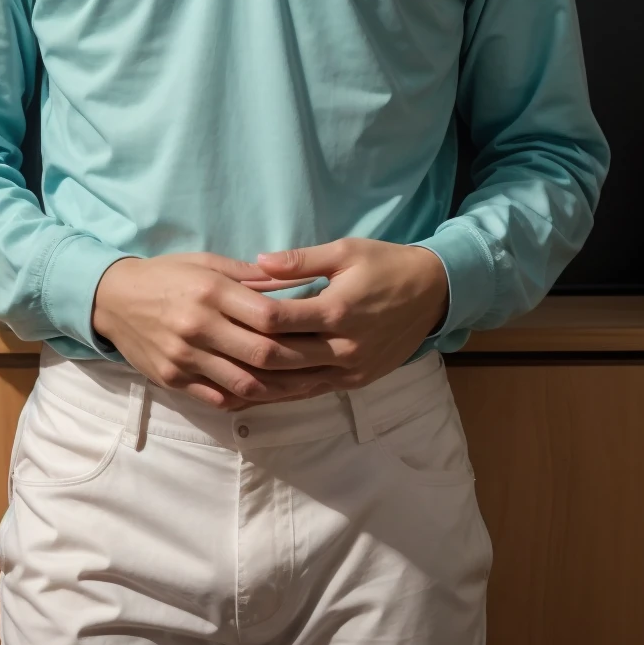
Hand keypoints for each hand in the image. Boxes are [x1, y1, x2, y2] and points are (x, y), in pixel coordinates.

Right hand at [90, 252, 333, 410]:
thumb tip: (295, 283)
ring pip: (244, 384)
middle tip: (326, 365)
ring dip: (280, 390)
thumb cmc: (167, 275)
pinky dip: (248, 401)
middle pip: (261, 354)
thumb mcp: (207, 263)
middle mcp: (198, 326)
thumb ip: (251, 276)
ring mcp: (184, 357)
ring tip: (307, 387)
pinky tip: (270, 396)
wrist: (113, 299)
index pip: (267, 315)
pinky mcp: (174, 380)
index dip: (300, 327)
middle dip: (298, 363)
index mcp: (210, 291)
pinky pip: (219, 399)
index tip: (324, 330)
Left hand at [233, 238, 449, 397]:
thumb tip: (258, 262)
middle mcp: (344, 348)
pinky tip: (255, 391)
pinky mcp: (355, 382)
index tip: (220, 310)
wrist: (433, 293)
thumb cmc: (386, 265)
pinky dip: (281, 392)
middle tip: (210, 347)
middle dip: (244, 353)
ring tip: (220, 377)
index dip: (246, 317)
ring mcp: (351, 371)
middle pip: (281, 358)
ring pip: (293, 384)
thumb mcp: (344, 251)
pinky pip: (311, 391)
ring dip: (258, 382)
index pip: (279, 321)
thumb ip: (299, 261)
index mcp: (338, 311)